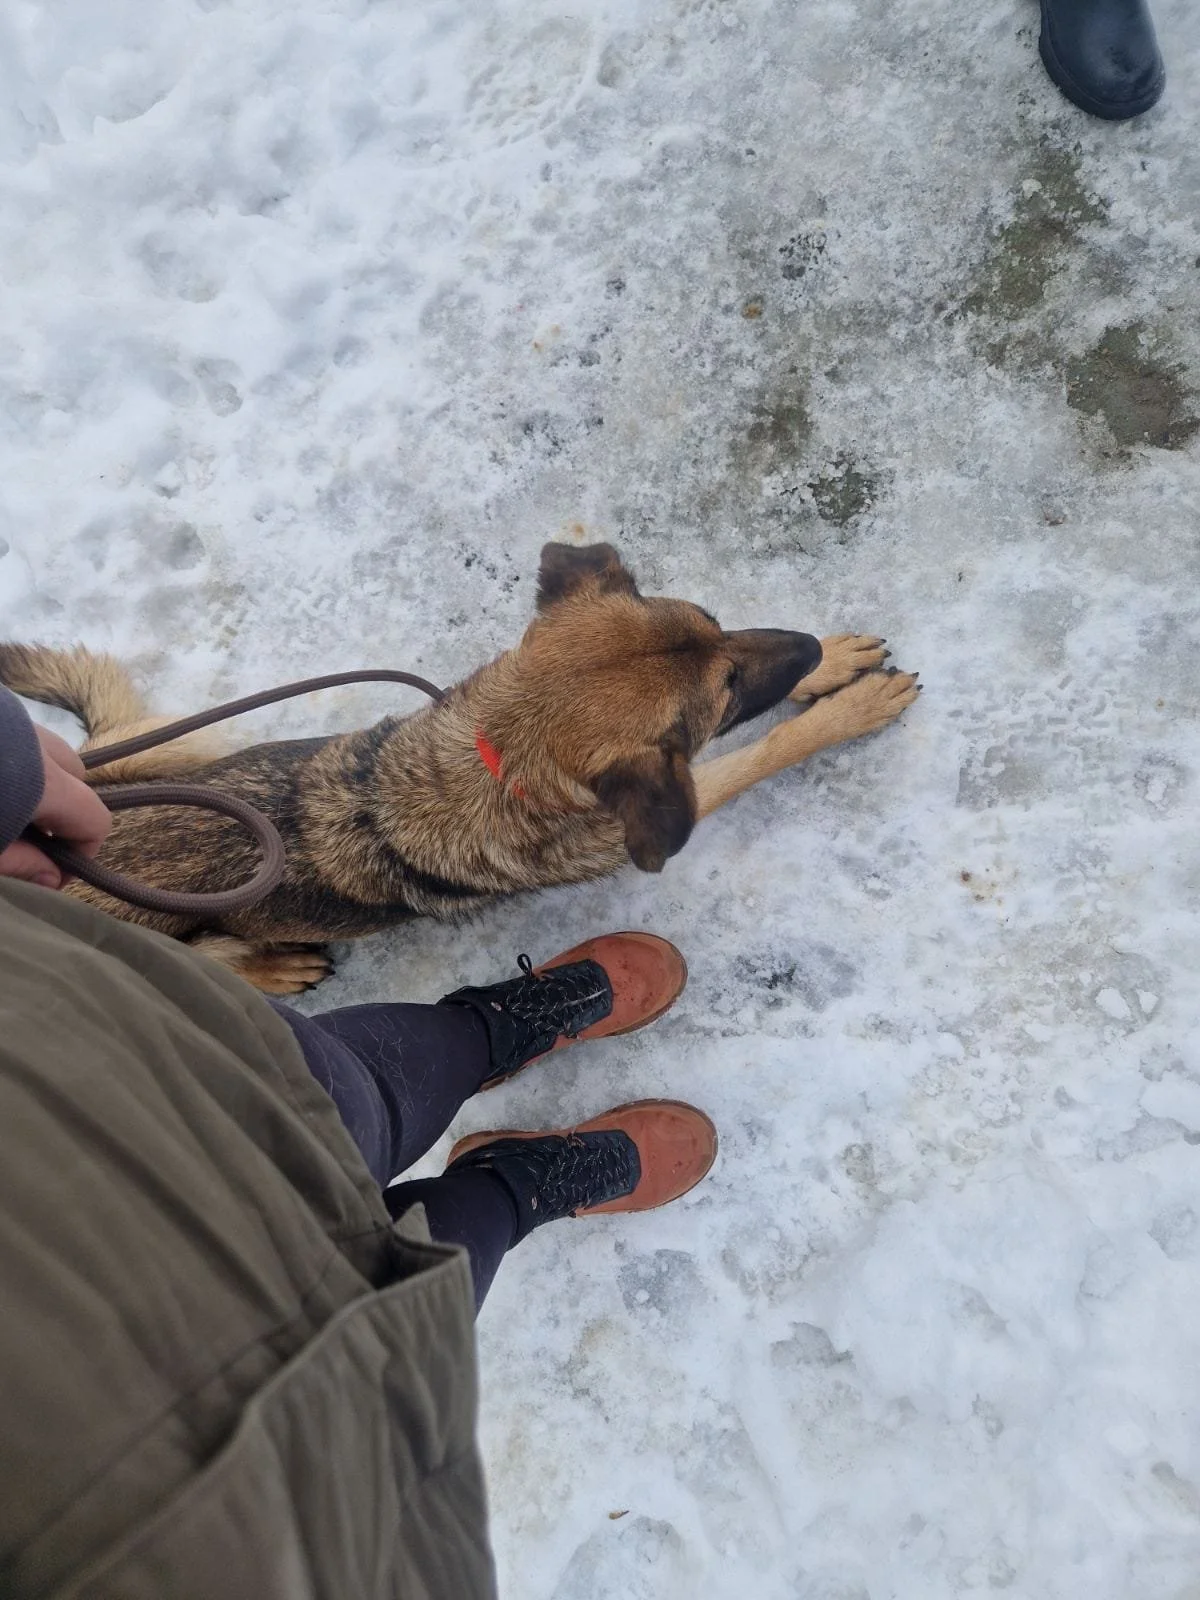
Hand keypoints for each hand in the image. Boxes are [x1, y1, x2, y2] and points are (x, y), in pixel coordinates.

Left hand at [0, 727, 111, 888]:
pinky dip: (16, 759)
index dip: (80, 855)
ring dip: (38, 780)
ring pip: (49, 751)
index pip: (95, 820)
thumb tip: (52, 877)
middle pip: (77, 777)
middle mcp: (37, 741)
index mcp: (42, 780)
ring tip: (7, 803)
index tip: (50, 874)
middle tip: (24, 835)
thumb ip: (20, 863)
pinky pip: (22, 737)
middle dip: (60, 810)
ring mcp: (16, 721)